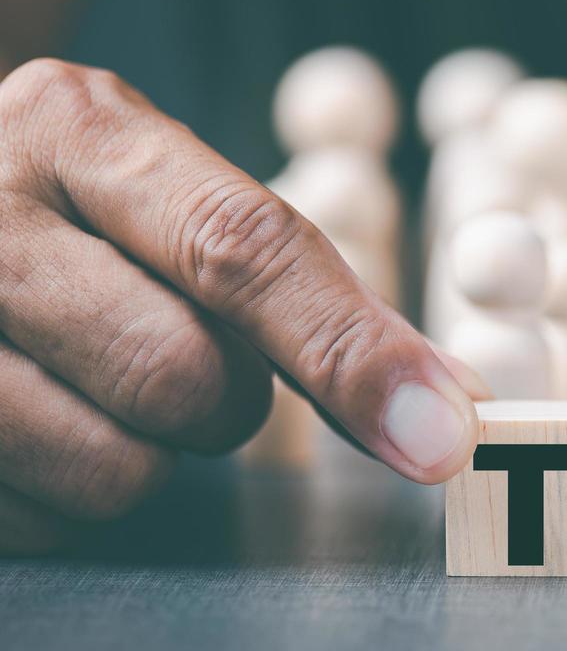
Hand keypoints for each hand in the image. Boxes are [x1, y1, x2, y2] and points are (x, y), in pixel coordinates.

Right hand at [0, 59, 482, 552]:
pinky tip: (31, 425)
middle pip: (187, 375)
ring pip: (116, 468)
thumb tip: (442, 397)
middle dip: (223, 400)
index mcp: (71, 128)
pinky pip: (40, 521)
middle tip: (177, 357)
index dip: (353, 352)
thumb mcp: (152, 191)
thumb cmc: (62, 217)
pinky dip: (62, 496)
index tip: (439, 429)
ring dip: (141, 453)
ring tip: (88, 383)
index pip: (243, 248)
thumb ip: (293, 278)